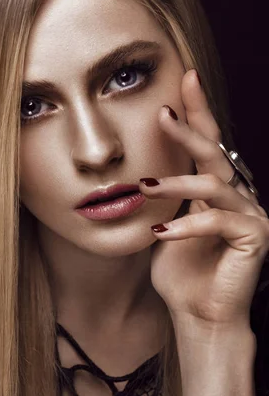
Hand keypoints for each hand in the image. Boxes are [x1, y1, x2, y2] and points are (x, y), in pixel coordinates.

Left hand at [138, 69, 268, 334]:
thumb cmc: (181, 275)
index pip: (206, 144)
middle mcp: (236, 197)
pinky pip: (219, 221)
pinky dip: (188, 225)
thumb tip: (139, 174)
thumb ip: (162, 201)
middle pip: (215, 152)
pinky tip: (162, 233)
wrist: (198, 315)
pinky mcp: (256, 236)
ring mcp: (250, 215)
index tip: (183, 79)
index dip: (196, 112)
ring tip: (145, 187)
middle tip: (165, 110)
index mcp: (214, 192)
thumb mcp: (163, 228)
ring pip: (215, 184)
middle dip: (191, 127)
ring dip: (177, 182)